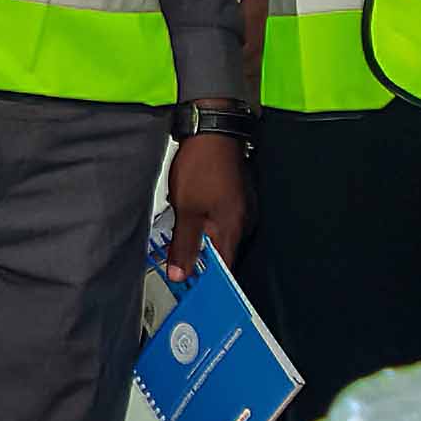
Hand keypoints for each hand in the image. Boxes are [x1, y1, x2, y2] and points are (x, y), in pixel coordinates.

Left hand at [160, 131, 249, 279]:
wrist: (211, 129)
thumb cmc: (202, 164)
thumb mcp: (186, 209)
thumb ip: (185, 244)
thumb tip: (181, 274)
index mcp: (232, 229)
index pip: (225, 271)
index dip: (208, 285)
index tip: (192, 292)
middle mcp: (241, 222)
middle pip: (222, 256)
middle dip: (201, 266)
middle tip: (179, 271)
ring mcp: (239, 209)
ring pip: (218, 239)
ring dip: (200, 245)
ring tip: (179, 247)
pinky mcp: (231, 198)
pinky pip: (218, 223)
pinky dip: (203, 229)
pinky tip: (187, 224)